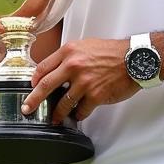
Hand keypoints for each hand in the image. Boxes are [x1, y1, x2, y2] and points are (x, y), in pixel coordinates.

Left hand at [23, 37, 139, 125]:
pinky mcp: (95, 95)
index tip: (31, 87)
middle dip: (33, 100)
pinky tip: (79, 114)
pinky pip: (81, 110)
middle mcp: (74, 66)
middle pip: (45, 86)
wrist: (136, 58)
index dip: (34, 80)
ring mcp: (84, 82)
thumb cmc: (114, 52)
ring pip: (63, 103)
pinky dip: (79, 114)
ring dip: (58, 113)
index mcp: (69, 52)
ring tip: (56, 118)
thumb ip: (70, 56)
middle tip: (27, 108)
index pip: (43, 67)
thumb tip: (57, 70)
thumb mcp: (86, 45)